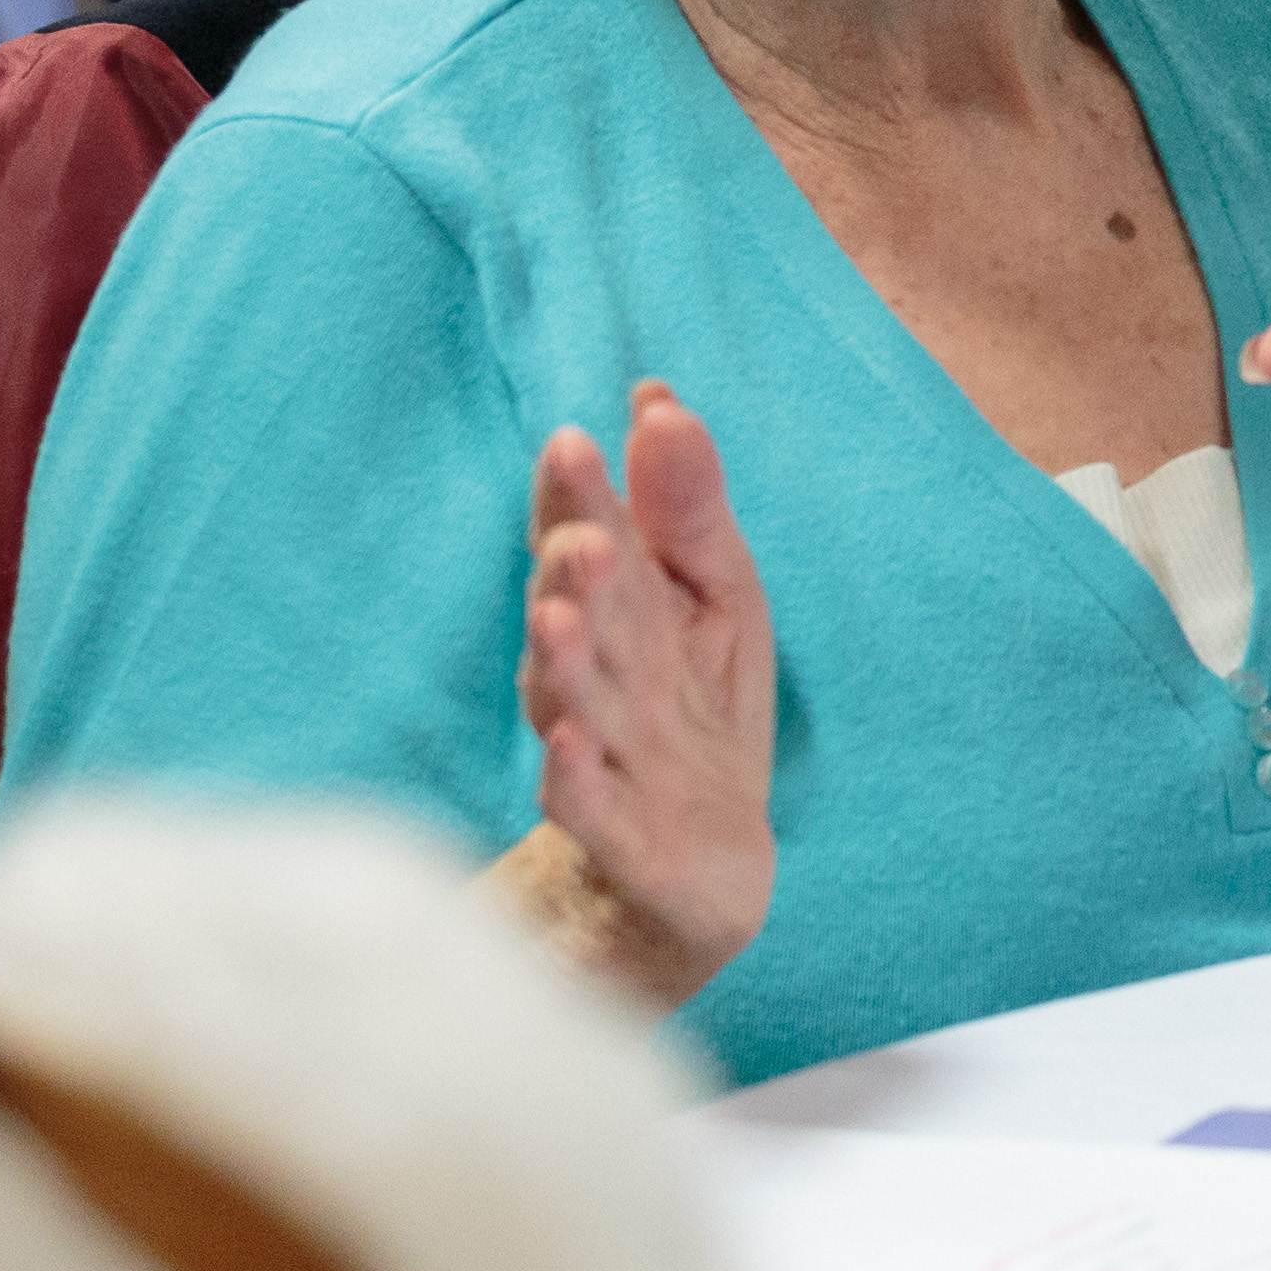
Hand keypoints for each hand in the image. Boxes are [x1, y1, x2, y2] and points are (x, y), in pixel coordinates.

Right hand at [515, 385, 775, 1001]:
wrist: (699, 871)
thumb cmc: (698, 717)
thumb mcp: (714, 602)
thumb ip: (686, 510)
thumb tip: (657, 399)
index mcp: (617, 618)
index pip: (590, 546)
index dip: (577, 499)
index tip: (575, 439)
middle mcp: (593, 682)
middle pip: (577, 620)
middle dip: (570, 574)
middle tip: (577, 530)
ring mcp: (601, 761)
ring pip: (574, 705)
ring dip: (563, 662)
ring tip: (556, 613)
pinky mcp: (618, 839)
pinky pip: (588, 807)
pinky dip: (574, 778)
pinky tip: (566, 745)